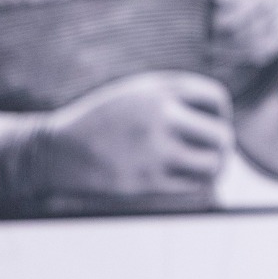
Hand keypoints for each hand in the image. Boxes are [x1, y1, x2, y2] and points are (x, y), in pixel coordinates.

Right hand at [31, 72, 232, 199]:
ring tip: (208, 170)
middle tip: (215, 153)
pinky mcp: (145, 182)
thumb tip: (220, 116)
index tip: (211, 124)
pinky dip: (199, 187)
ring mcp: (153, 150)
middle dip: (223, 146)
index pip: (216, 99)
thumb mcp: (135, 93)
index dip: (221, 114)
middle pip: (221, 134)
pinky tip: (191, 184)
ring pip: (213, 164)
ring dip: (215, 169)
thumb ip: (173, 97)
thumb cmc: (101, 122)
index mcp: (158, 90)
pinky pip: (193, 188)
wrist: (55, 151)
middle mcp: (159, 117)